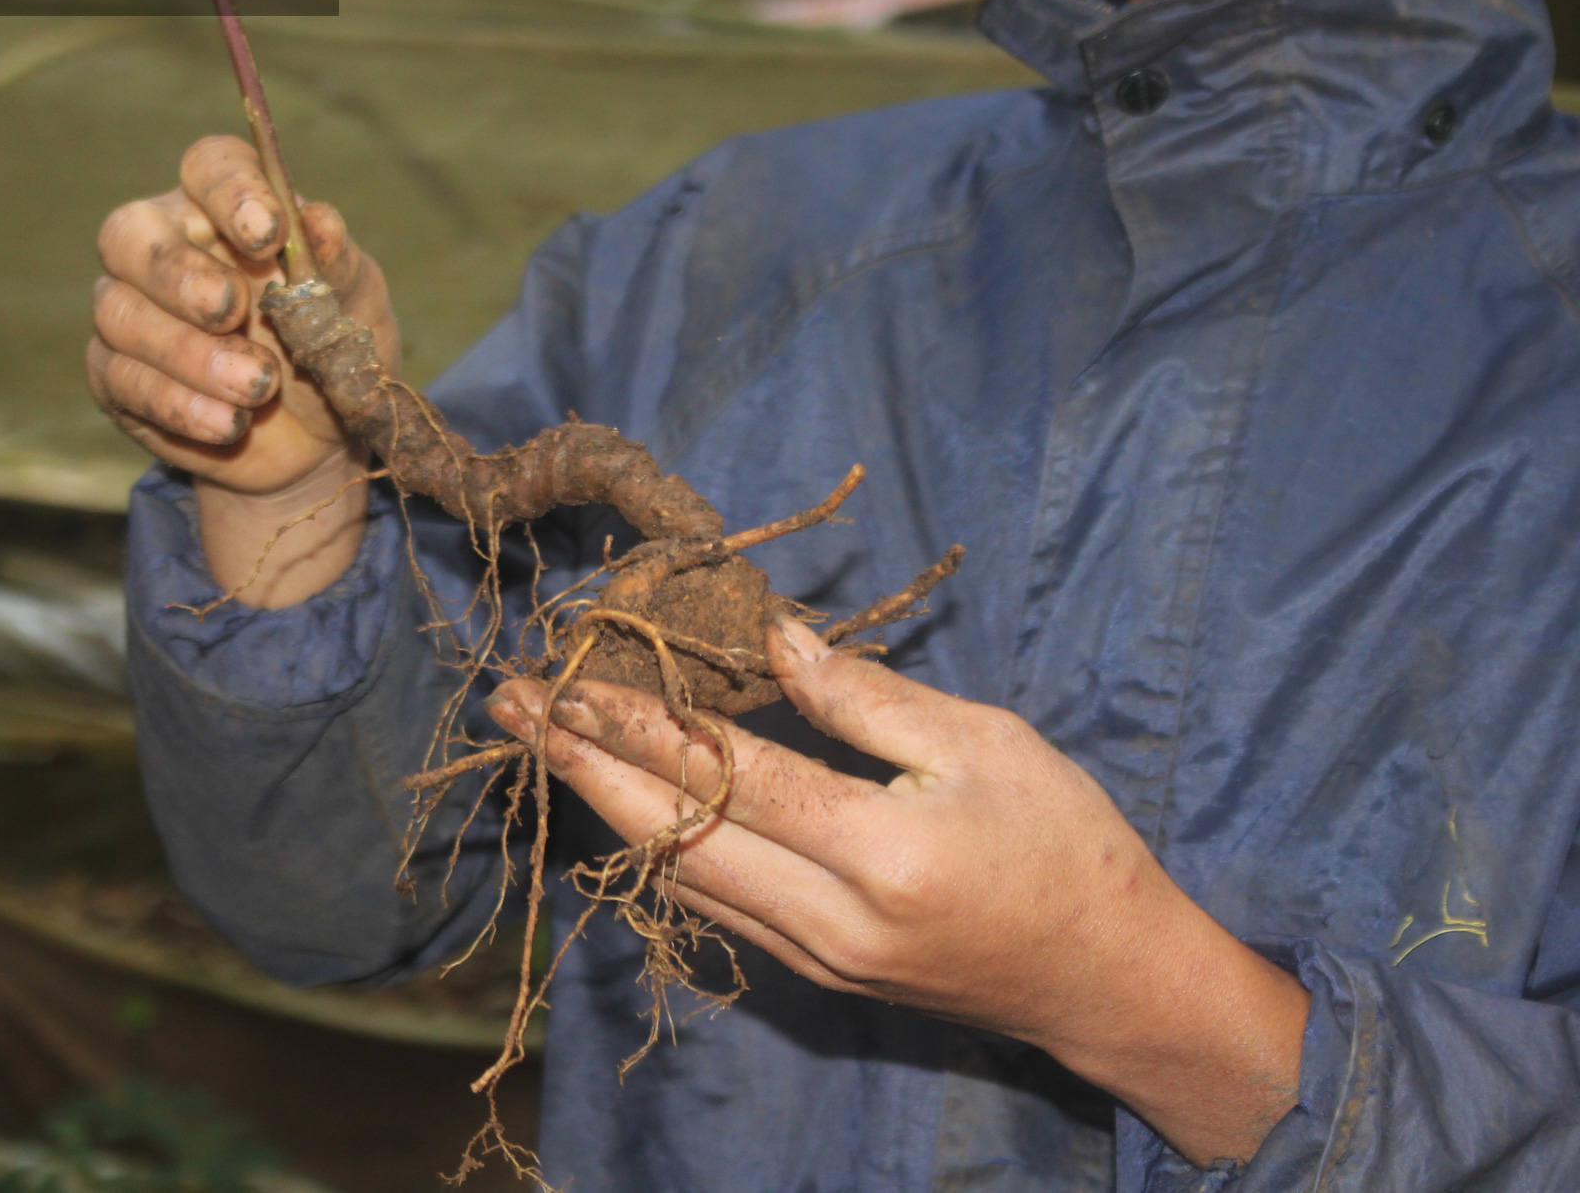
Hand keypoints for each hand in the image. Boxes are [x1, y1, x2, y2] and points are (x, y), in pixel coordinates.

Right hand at [89, 135, 398, 604]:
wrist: (318, 437)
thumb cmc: (333, 347)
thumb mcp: (354, 305)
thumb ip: (337, 264)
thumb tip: (320, 220)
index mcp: (224, 210)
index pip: (209, 168)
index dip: (232, 192)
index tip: (269, 233)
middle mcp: (162, 248)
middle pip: (131, 233)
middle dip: (179, 273)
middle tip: (231, 310)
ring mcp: (129, 312)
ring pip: (123, 315)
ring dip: (191, 354)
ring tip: (258, 387)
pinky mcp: (116, 377)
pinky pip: (124, 381)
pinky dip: (179, 404)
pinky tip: (229, 424)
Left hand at [485, 616, 1308, 1168]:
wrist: (1108, 980)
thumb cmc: (1065, 844)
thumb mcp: (982, 744)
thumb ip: (866, 697)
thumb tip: (769, 639)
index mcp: (879, 851)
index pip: (727, 776)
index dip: (640, 722)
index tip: (568, 678)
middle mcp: (829, 919)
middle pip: (674, 834)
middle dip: (584, 764)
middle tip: (511, 709)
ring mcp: (815, 958)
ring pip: (679, 877)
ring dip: (604, 807)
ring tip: (544, 748)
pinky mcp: (816, 974)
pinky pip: (714, 907)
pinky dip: (656, 851)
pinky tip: (619, 811)